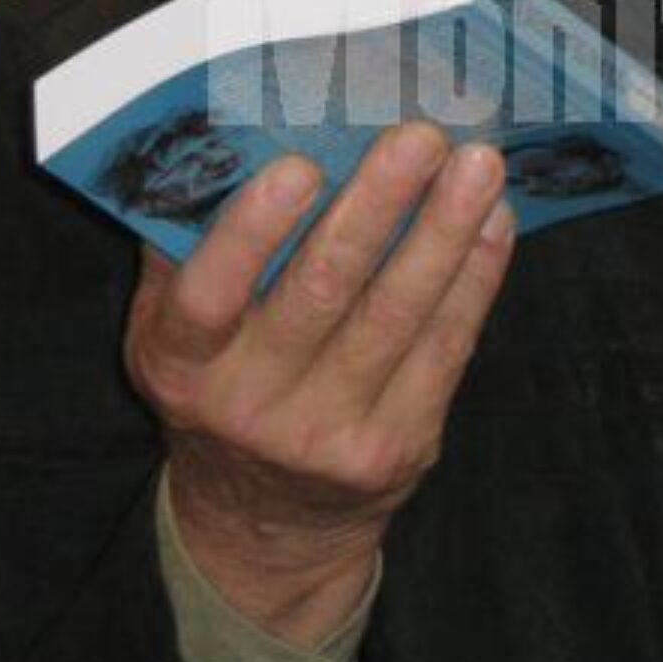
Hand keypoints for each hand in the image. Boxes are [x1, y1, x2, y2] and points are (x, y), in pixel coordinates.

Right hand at [125, 122, 515, 643]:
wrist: (264, 526)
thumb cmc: (218, 387)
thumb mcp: (169, 335)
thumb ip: (184, 251)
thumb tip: (225, 135)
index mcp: (181, 365)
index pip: (209, 295)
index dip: (252, 231)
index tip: (299, 165)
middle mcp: (250, 404)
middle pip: (322, 293)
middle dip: (377, 207)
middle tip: (421, 136)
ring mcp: (330, 434)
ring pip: (397, 316)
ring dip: (444, 232)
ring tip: (477, 164)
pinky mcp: (398, 446)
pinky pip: (445, 349)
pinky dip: (475, 279)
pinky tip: (493, 222)